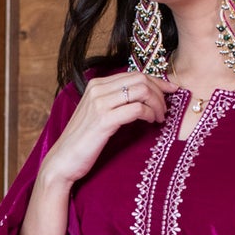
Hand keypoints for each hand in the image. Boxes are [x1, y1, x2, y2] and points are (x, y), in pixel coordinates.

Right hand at [36, 71, 168, 191]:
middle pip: (141, 79)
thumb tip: (142, 96)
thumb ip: (115, 101)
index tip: (171, 90)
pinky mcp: (104, 120)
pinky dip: (149, 114)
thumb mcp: (98, 114)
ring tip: (160, 118)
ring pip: (141, 91)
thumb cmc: (82, 141)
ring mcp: (100, 103)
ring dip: (157, 103)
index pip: (134, 74)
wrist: (63, 160)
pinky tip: (151, 123)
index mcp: (96, 84)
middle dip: (160, 92)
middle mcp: (97, 89)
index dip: (157, 81)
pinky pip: (136, 109)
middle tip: (166, 109)